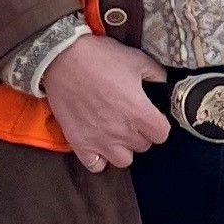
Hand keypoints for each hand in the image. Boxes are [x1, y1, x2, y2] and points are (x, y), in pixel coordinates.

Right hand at [42, 34, 169, 171]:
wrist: (61, 59)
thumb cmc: (98, 58)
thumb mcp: (135, 58)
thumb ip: (155, 73)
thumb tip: (162, 81)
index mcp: (139, 112)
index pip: (162, 134)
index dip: (160, 124)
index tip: (153, 116)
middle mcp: (122, 131)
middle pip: (144, 146)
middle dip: (142, 133)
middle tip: (132, 118)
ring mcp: (100, 140)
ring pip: (123, 160)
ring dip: (123, 148)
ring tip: (117, 133)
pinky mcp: (80, 143)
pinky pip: (95, 165)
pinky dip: (99, 158)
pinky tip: (98, 144)